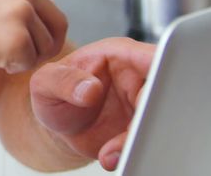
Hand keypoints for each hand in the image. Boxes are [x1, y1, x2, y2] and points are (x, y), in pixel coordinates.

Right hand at [0, 0, 118, 76]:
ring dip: (24, 56)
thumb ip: (18, 2)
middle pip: (60, 26)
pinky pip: (32, 63)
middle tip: (7, 45)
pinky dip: (13, 67)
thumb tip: (44, 24)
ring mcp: (21, 11)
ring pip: (47, 47)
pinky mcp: (17, 36)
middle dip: (41, 44)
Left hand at [29, 37, 154, 169]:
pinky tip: (109, 157)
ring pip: (159, 120)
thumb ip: (63, 80)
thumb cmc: (54, 90)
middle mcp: (139, 78)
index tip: (154, 92)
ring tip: (109, 153)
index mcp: (120, 54)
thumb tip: (90, 88)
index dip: (164, 72)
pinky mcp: (143, 129)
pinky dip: (132, 153)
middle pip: (164, 93)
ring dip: (138, 140)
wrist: (59, 123)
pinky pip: (148, 141)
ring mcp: (143, 105)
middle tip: (129, 133)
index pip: (153, 57)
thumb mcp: (46, 81)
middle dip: (150, 115)